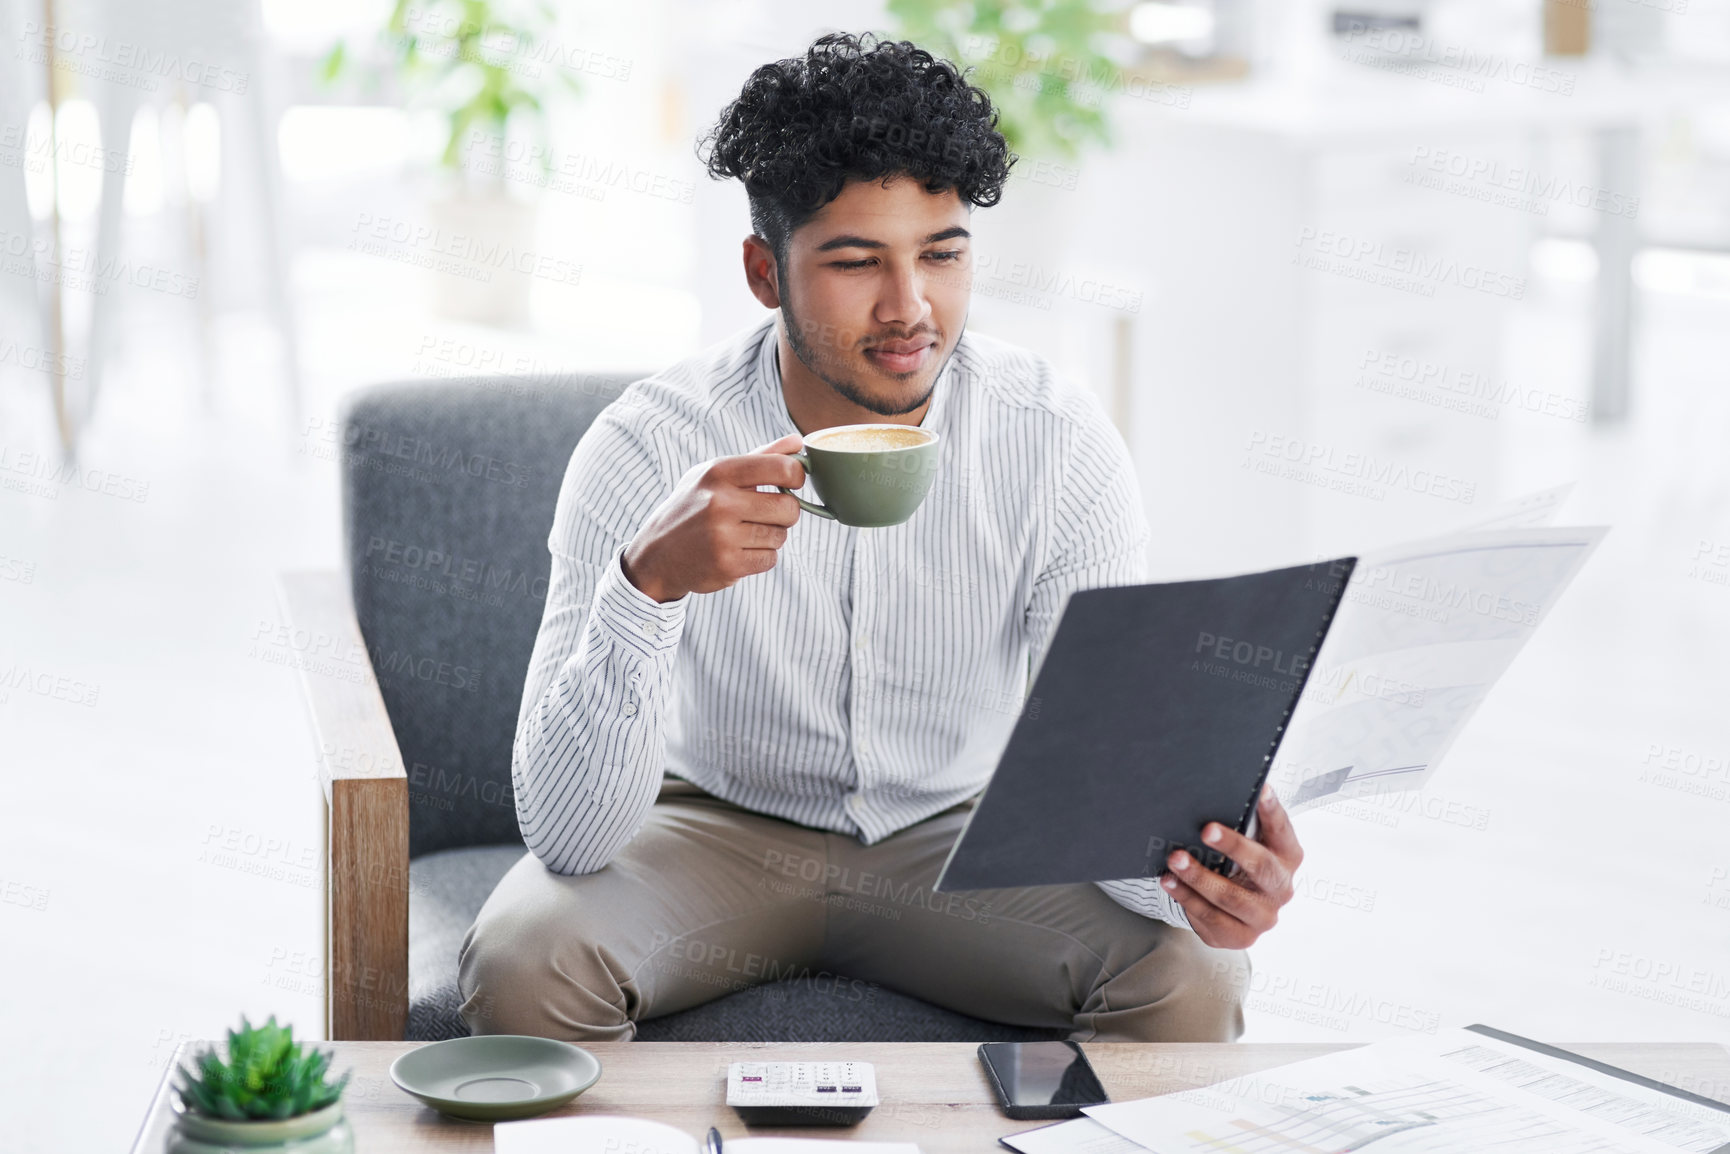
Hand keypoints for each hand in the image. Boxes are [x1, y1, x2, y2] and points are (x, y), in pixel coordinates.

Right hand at [620, 433, 805, 602]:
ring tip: (745, 533)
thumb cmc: (694, 506)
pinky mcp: (728, 565)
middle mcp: (720, 502)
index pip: (782, 468)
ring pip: (781, 536)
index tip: (791, 483)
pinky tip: (739, 550)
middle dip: (786, 512)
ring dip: (771, 536)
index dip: (796, 476)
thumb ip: (760, 456)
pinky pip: (770, 559)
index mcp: (719, 472)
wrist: (658, 552)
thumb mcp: (716, 473)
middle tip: (768, 513)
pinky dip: (761, 556)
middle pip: (789, 508)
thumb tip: (798, 442)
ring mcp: (723, 536)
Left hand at [1160, 786, 1301, 948]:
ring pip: (1230, 897)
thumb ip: (1245, 823)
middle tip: (1206, 829)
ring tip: (1176, 858)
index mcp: (1288, 858)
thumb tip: (1226, 792)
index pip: (1282, 831)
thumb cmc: (1240, 866)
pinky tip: (1169, 881)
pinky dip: (1187, 897)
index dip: (1272, 811)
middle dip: (1233, 847)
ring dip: (1199, 877)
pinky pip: (1210, 917)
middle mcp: (1281, 889)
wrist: (1235, 911)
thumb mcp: (1249, 844)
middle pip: (1261, 867)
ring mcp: (1262, 917)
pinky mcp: (1240, 936)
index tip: (1259, 790)